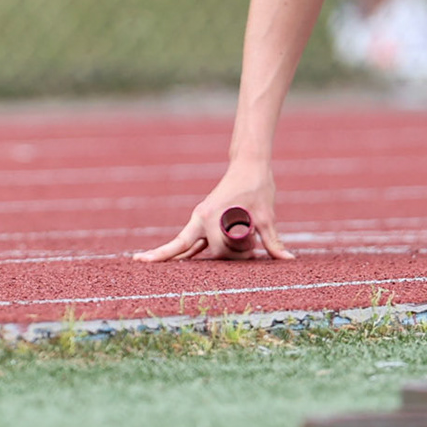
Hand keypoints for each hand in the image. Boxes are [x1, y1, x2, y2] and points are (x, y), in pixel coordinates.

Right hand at [133, 163, 293, 261]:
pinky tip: (153, 258)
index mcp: (212, 216)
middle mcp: (200, 218)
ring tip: (139, 261)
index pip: (221, 250)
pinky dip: (174, 250)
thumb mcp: (266, 216)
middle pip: (200, 253)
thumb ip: (273, 242)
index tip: (255, 249)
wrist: (248, 164)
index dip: (239, 254)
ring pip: (180, 245)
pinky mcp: (202, 220)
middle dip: (226, 256)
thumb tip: (288, 261)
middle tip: (250, 250)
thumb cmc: (258, 188)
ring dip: (172, 256)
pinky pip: (184, 240)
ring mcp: (199, 219)